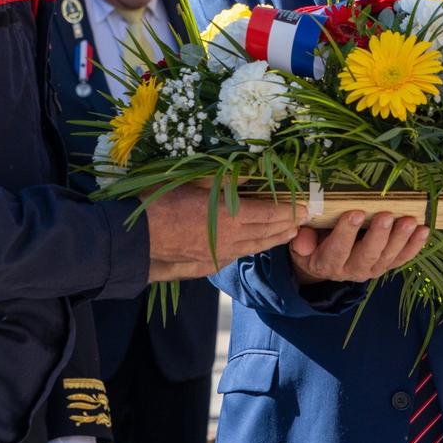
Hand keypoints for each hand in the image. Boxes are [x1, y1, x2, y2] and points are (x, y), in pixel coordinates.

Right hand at [144, 182, 307, 281]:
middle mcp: (231, 239)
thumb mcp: (195, 181)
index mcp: (231, 216)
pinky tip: (256, 246)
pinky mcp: (208, 264)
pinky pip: (237, 256)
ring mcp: (220, 254)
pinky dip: (253, 249)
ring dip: (274, 240)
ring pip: (255, 248)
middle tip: (304, 220)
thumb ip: (225, 181)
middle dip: (288, 226)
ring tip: (289, 234)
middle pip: (267, 233)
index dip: (290, 210)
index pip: (270, 214)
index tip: (306, 206)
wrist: (135, 239)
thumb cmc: (162, 202)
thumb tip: (249, 178)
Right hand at [289, 211, 429, 284]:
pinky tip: (423, 231)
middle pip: (367, 255)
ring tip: (409, 221)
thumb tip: (302, 237)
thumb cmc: (313, 245)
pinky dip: (414, 246)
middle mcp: (351, 270)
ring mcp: (371, 269)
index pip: (337, 249)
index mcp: (327, 263)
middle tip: (386, 215)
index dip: (346, 233)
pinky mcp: (385, 266)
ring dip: (400, 239)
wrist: (324, 264)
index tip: (355, 213)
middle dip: (378, 235)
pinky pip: (402, 259)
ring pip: (388, 257)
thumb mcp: (300, 244)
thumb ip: (302, 240)